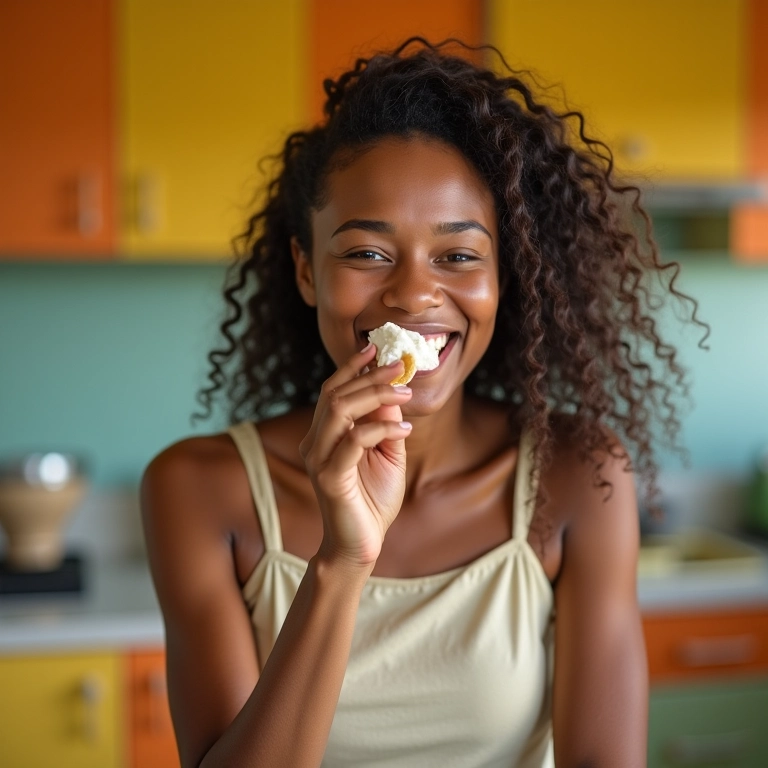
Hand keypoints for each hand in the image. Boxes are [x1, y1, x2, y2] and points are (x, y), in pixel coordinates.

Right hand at [299, 344, 412, 569]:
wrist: (361, 545)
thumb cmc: (373, 500)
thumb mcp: (387, 453)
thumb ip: (386, 423)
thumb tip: (393, 390)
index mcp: (324, 434)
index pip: (332, 391)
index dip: (352, 368)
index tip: (376, 350)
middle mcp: (314, 442)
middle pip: (336, 395)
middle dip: (370, 377)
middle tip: (400, 370)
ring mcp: (318, 459)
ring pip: (340, 410)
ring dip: (375, 396)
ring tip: (405, 395)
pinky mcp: (330, 477)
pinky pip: (354, 440)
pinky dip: (381, 429)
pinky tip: (404, 431)